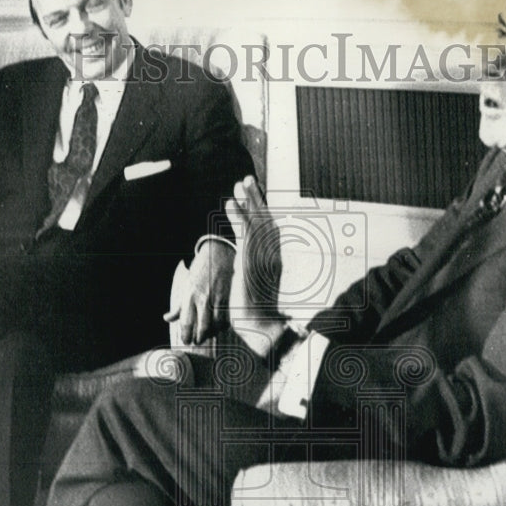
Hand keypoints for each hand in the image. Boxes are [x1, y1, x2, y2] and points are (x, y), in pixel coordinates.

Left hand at [163, 239, 234, 344]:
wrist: (217, 253)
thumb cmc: (200, 271)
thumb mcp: (185, 286)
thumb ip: (178, 305)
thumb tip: (167, 318)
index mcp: (189, 296)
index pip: (185, 322)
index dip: (185, 335)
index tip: (186, 341)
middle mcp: (202, 298)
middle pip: (201, 327)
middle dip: (199, 338)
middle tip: (197, 342)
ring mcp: (216, 298)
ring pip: (215, 324)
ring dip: (212, 333)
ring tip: (208, 335)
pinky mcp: (228, 297)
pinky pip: (226, 317)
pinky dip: (223, 325)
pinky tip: (220, 326)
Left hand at [224, 175, 286, 355]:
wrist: (260, 325)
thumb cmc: (255, 312)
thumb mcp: (254, 288)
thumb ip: (252, 272)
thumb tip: (245, 269)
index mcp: (275, 259)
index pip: (269, 228)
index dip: (262, 210)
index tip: (255, 196)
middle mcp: (272, 254)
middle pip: (265, 218)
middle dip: (256, 198)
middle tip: (247, 180)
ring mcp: (263, 255)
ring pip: (256, 220)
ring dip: (248, 200)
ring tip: (239, 184)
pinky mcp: (251, 259)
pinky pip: (244, 232)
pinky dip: (238, 216)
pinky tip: (230, 204)